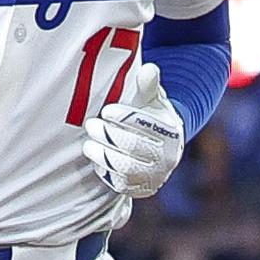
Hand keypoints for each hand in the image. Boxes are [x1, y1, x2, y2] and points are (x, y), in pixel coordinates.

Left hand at [85, 77, 183, 201]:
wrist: (161, 147)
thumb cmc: (152, 117)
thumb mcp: (153, 100)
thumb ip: (149, 85)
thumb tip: (149, 69)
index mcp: (172, 133)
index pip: (146, 125)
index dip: (124, 117)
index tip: (106, 110)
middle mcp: (167, 157)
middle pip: (133, 147)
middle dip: (108, 136)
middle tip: (90, 124)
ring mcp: (154, 176)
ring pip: (125, 168)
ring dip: (102, 155)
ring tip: (88, 144)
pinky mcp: (140, 190)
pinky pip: (119, 183)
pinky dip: (105, 171)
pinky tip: (95, 158)